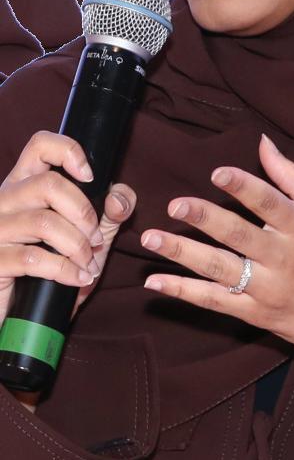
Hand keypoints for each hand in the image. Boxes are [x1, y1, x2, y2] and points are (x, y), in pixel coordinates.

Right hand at [0, 131, 135, 324]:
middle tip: (95, 239)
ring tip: (88, 264)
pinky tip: (78, 279)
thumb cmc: (54, 267)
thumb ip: (111, 212)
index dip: (68, 152)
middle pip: (48, 184)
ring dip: (77, 246)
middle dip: (83, 214)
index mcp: (24, 185)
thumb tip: (118, 198)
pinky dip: (66, 270)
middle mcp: (5, 200)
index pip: (40, 146)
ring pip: (43, 222)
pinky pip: (34, 259)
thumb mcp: (90, 236)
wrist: (24, 313)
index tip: (90, 177)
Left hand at [140, 134, 293, 371]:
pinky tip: (155, 281)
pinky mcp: (256, 314)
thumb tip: (261, 143)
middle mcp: (286, 260)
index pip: (271, 204)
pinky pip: (214, 302)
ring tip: (150, 237)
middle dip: (205, 219)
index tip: (217, 172)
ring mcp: (269, 290)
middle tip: (175, 204)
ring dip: (182, 253)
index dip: (244, 187)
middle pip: (239, 236)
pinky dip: (183, 292)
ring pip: (219, 270)